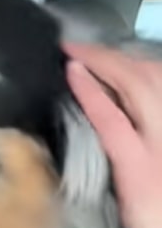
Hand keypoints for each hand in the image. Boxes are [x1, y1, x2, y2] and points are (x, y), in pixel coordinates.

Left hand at [64, 42, 161, 227]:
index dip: (143, 67)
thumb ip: (150, 148)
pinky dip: (92, 91)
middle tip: (89, 49)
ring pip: (137, 86)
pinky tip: (74, 72)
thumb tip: (131, 125)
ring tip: (78, 53)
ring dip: (105, 63)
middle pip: (155, 77)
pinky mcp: (141, 172)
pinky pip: (112, 120)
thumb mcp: (157, 178)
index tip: (120, 60)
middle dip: (121, 59)